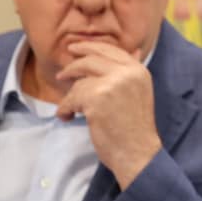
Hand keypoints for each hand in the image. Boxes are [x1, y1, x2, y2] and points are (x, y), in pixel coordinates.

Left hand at [57, 38, 161, 188]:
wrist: (137, 153)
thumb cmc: (135, 128)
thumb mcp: (139, 92)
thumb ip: (132, 72)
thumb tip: (135, 50)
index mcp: (138, 70)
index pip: (111, 50)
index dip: (90, 47)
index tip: (75, 49)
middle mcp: (126, 73)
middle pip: (91, 60)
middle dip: (73, 66)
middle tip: (62, 74)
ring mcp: (111, 84)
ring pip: (79, 82)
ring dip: (70, 97)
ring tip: (71, 110)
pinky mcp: (96, 99)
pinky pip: (71, 98)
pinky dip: (65, 109)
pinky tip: (67, 117)